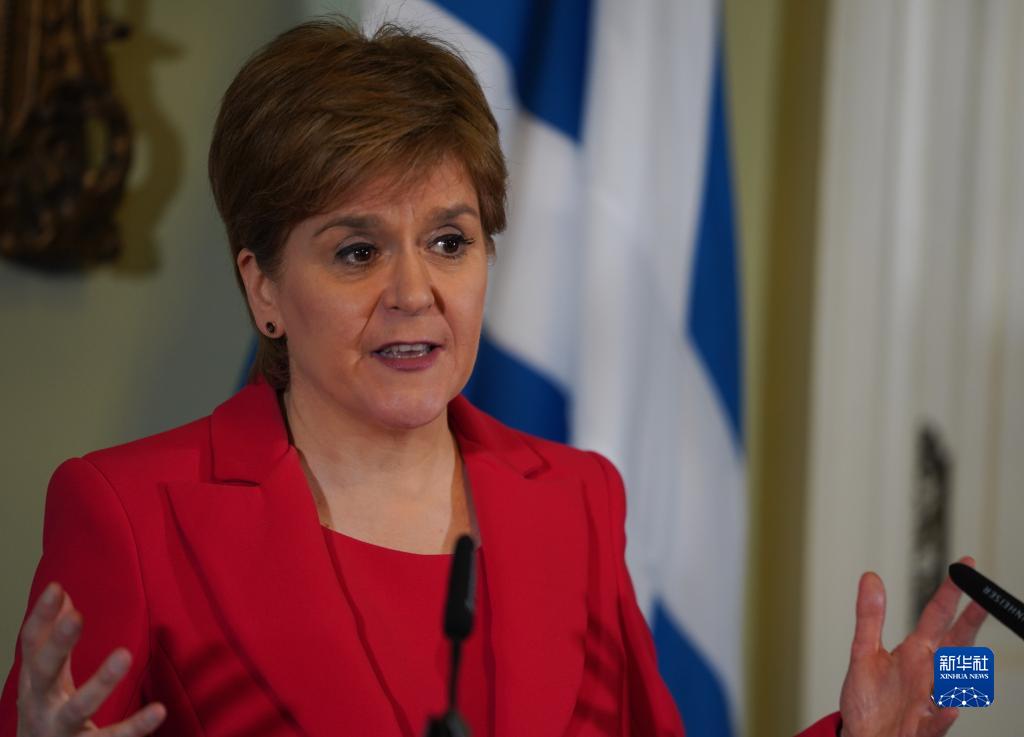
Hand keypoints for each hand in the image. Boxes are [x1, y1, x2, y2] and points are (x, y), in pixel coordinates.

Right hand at [17, 582, 165, 736]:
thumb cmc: (44, 712)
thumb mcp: (43, 677)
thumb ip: (52, 639)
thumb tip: (60, 594)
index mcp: (33, 682)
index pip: (31, 645)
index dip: (40, 617)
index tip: (56, 588)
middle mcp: (41, 705)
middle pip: (43, 673)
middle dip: (57, 645)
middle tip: (76, 617)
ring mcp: (60, 730)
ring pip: (76, 708)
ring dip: (99, 683)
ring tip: (124, 655)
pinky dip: (135, 727)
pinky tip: (159, 710)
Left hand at [838, 556, 987, 736]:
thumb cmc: (866, 698)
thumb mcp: (862, 653)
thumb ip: (869, 617)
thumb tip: (870, 577)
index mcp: (914, 652)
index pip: (936, 617)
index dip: (950, 592)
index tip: (963, 566)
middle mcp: (928, 673)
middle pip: (955, 643)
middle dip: (969, 622)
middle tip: (984, 600)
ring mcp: (931, 699)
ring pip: (955, 681)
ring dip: (961, 671)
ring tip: (963, 654)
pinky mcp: (926, 725)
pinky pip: (939, 720)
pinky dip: (944, 713)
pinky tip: (946, 706)